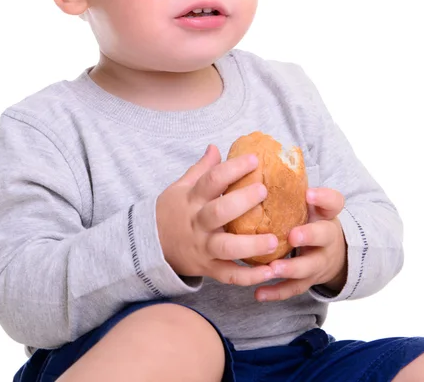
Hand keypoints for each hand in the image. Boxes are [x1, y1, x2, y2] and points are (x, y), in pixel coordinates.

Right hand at [156, 144, 277, 285]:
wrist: (150, 247)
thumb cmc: (172, 212)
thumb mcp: (180, 188)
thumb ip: (200, 170)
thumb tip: (215, 147)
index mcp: (192, 200)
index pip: (212, 180)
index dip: (232, 168)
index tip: (254, 160)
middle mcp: (198, 223)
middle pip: (219, 212)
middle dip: (242, 202)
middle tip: (264, 191)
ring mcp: (203, 247)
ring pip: (226, 247)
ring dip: (250, 245)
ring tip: (273, 240)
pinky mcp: (208, 268)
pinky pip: (229, 275)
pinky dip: (249, 276)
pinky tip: (270, 271)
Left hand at [254, 187, 346, 301]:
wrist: (332, 251)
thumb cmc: (309, 217)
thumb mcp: (308, 200)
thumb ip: (288, 184)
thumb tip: (252, 158)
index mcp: (325, 213)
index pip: (333, 202)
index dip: (323, 198)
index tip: (309, 193)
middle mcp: (326, 237)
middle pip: (323, 236)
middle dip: (309, 235)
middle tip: (293, 235)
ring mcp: (318, 260)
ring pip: (307, 267)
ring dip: (290, 268)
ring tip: (272, 269)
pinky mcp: (307, 280)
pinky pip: (292, 289)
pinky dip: (275, 292)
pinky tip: (258, 293)